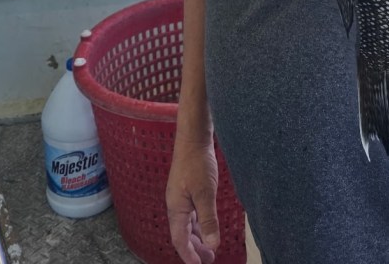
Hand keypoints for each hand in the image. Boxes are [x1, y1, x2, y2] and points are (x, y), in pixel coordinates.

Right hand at [166, 137, 220, 263]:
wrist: (194, 137)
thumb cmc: (197, 162)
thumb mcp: (205, 192)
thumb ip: (209, 219)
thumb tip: (212, 244)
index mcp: (176, 208)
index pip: (180, 240)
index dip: (189, 255)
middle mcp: (176, 205)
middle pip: (183, 234)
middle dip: (195, 249)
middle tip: (209, 260)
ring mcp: (181, 196)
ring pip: (188, 224)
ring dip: (198, 237)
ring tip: (210, 247)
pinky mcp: (188, 188)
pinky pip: (191, 213)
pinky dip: (199, 223)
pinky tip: (207, 225)